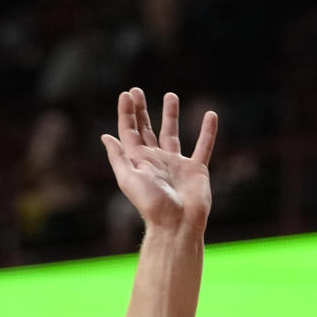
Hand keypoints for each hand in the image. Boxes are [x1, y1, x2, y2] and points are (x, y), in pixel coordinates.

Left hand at [101, 89, 216, 230]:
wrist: (176, 224)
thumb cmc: (151, 204)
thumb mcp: (129, 178)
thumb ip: (118, 157)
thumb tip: (105, 136)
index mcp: (139, 162)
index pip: (129, 132)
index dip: (127, 113)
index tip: (126, 93)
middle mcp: (156, 161)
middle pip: (147, 130)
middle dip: (142, 111)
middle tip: (137, 91)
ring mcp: (176, 164)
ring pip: (172, 134)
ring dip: (170, 115)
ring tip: (170, 95)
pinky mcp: (196, 169)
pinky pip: (203, 146)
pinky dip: (208, 131)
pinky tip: (211, 115)